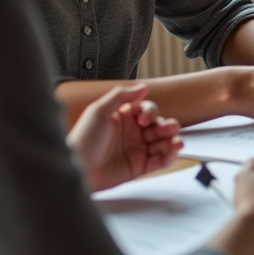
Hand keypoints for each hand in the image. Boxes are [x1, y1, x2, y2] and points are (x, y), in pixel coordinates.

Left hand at [67, 84, 181, 191]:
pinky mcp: (140, 167)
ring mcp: (137, 150)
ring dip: (173, 140)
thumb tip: (144, 86)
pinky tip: (173, 151)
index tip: (143, 120)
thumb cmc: (84, 139)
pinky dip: (170, 156)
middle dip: (168, 126)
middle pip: (160, 125)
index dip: (150, 113)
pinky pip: (160, 161)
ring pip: (163, 142)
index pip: (148, 110)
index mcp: (124, 117)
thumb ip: (121, 95)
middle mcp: (133, 132)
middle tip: (169, 128)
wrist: (78, 168)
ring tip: (176, 142)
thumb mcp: (99, 111)